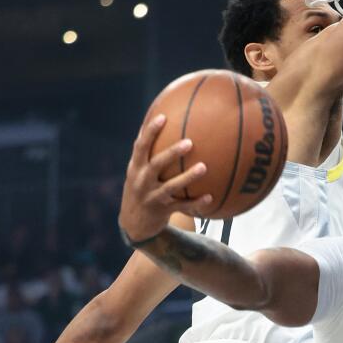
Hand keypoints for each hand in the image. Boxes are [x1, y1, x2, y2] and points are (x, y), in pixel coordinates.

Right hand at [118, 113, 211, 244]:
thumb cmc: (139, 189)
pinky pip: (182, 207)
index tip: (163, 117)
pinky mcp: (163, 211)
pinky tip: (210, 197)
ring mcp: (152, 197)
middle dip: (172, 153)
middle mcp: (141, 181)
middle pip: (156, 164)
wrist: (133, 224)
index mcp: (135, 168)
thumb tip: (155, 121)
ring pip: (171, 186)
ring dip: (188, 177)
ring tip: (204, 167)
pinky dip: (196, 203)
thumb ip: (145, 152)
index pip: (140, 146)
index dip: (150, 131)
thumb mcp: (136, 172)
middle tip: (190, 142)